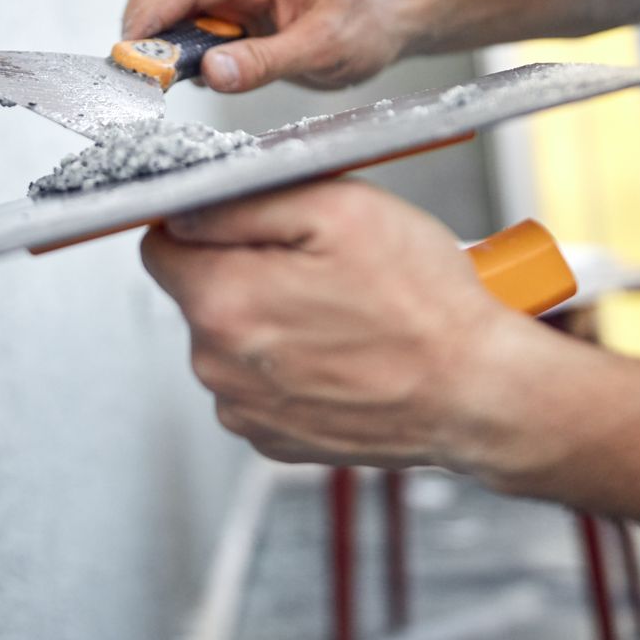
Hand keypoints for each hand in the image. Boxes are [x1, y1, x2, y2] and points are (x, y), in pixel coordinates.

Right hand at [122, 0, 417, 92]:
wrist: (390, 19)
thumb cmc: (366, 26)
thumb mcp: (322, 50)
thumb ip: (265, 62)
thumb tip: (210, 73)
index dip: (149, 17)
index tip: (129, 55)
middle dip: (142, 27)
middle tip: (141, 76)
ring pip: (167, 4)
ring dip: (156, 41)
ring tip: (159, 82)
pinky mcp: (232, 17)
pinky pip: (187, 25)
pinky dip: (174, 51)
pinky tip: (184, 77)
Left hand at [140, 179, 556, 472]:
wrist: (478, 393)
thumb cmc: (425, 304)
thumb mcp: (339, 208)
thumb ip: (244, 199)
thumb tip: (186, 209)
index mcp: (223, 303)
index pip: (161, 245)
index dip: (206, 224)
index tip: (253, 225)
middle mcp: (219, 366)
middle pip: (198, 293)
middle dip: (245, 270)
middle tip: (318, 267)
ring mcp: (245, 410)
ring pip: (230, 338)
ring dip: (270, 319)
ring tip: (340, 313)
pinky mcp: (274, 439)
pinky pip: (258, 383)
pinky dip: (289, 365)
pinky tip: (340, 352)